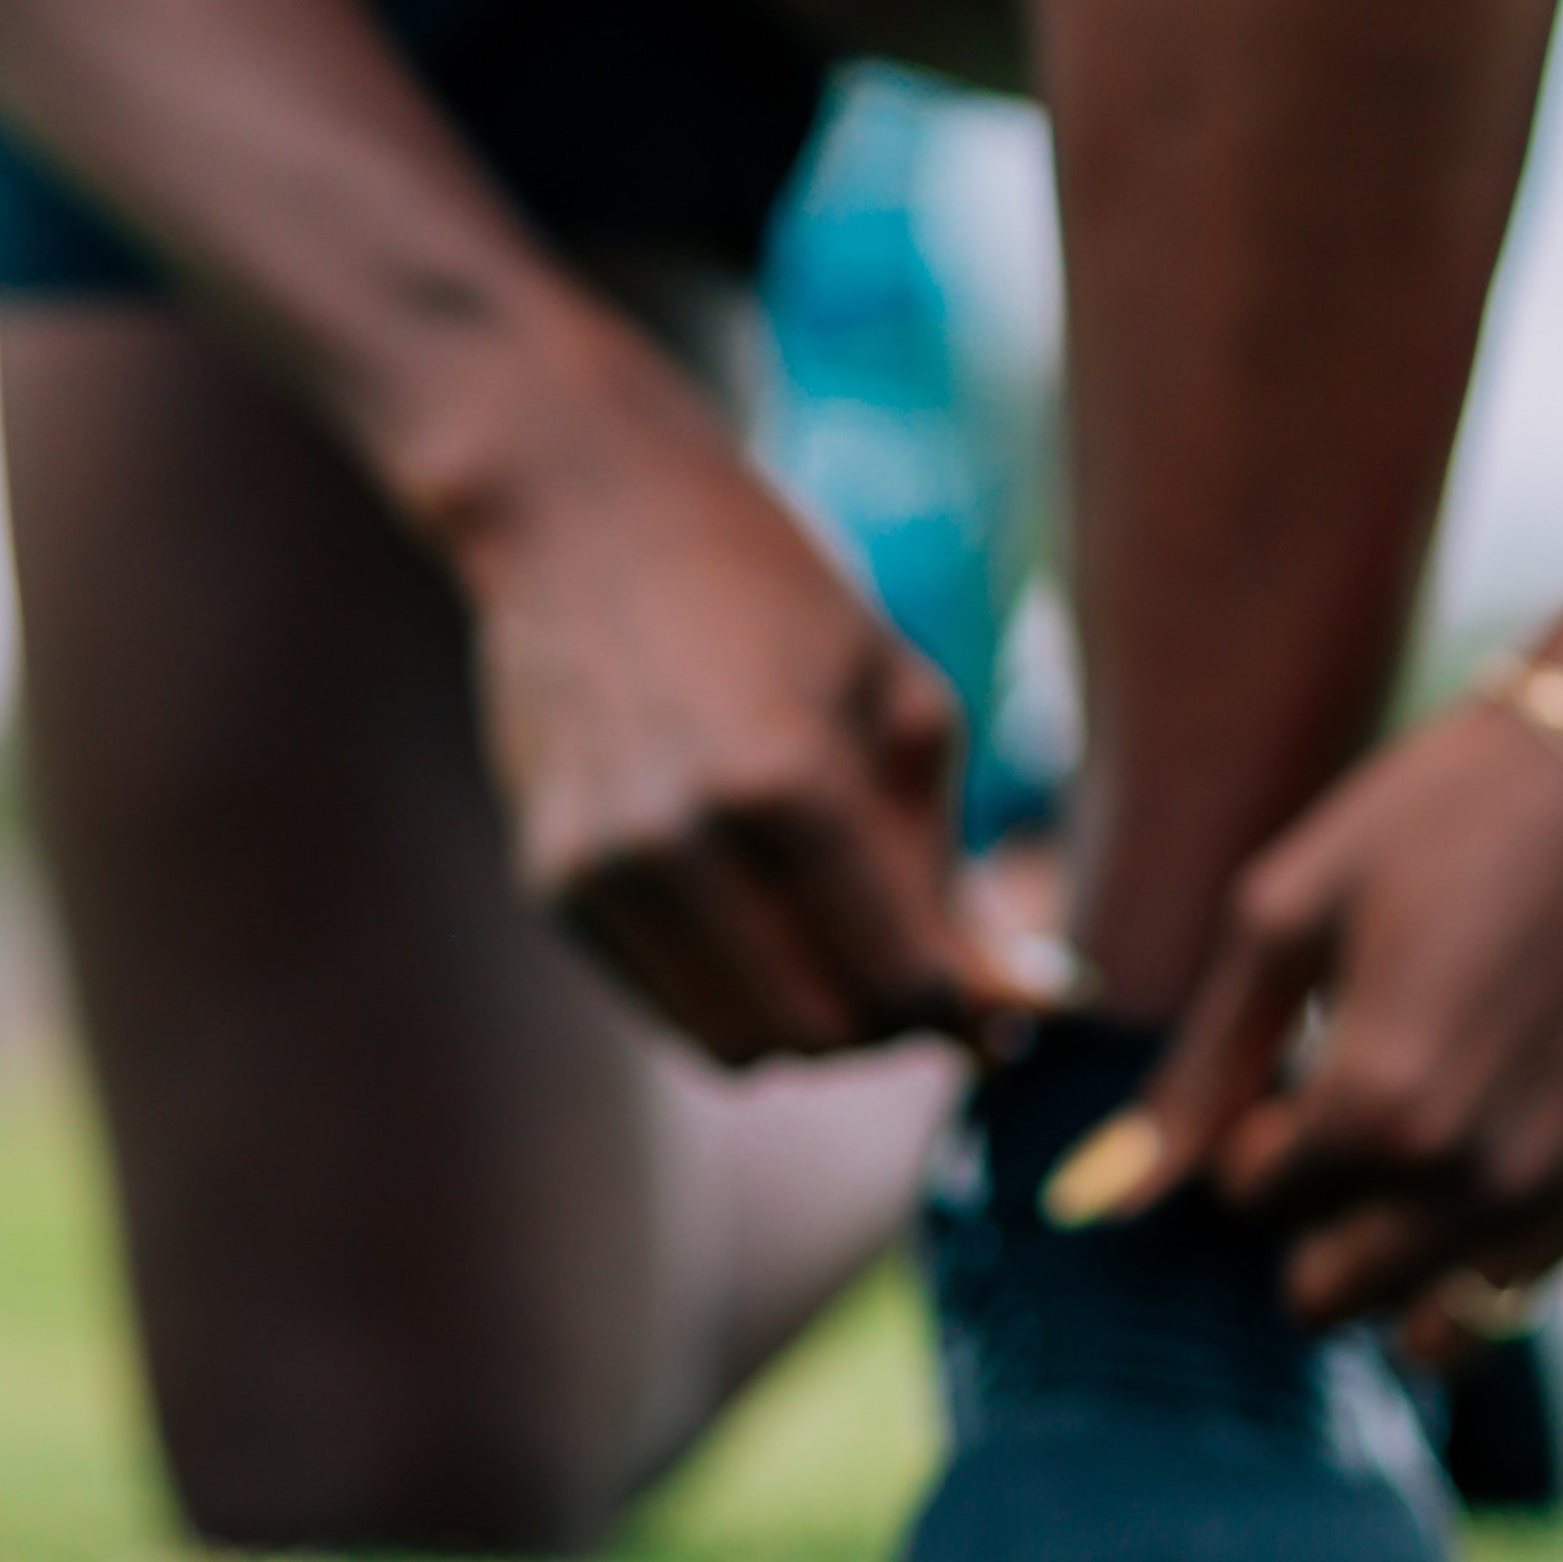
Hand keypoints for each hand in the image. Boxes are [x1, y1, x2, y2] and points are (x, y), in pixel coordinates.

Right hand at [447, 346, 1026, 1067]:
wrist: (587, 514)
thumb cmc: (775, 593)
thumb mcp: (902, 697)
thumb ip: (948, 866)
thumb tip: (1010, 1010)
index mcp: (787, 778)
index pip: (906, 979)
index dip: (976, 1009)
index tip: (1011, 1002)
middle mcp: (680, 840)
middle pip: (826, 1035)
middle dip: (895, 1021)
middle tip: (927, 966)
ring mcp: (601, 870)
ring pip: (740, 1047)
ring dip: (813, 1021)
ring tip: (845, 939)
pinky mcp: (552, 883)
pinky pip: (669, 1007)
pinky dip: (734, 990)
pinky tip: (760, 911)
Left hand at [1121, 676, 1562, 1328]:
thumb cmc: (1439, 814)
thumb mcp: (1284, 917)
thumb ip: (1195, 1078)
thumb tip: (1089, 1207)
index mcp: (1374, 1110)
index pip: (1248, 1199)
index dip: (1250, 1126)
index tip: (1294, 1044)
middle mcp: (1474, 1174)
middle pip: (1324, 1288)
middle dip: (1309, 1213)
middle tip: (1339, 1102)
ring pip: (1427, 1318)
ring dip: (1390, 1246)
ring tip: (1408, 1127)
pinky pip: (1520, 1284)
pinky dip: (1476, 1246)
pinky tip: (1478, 1139)